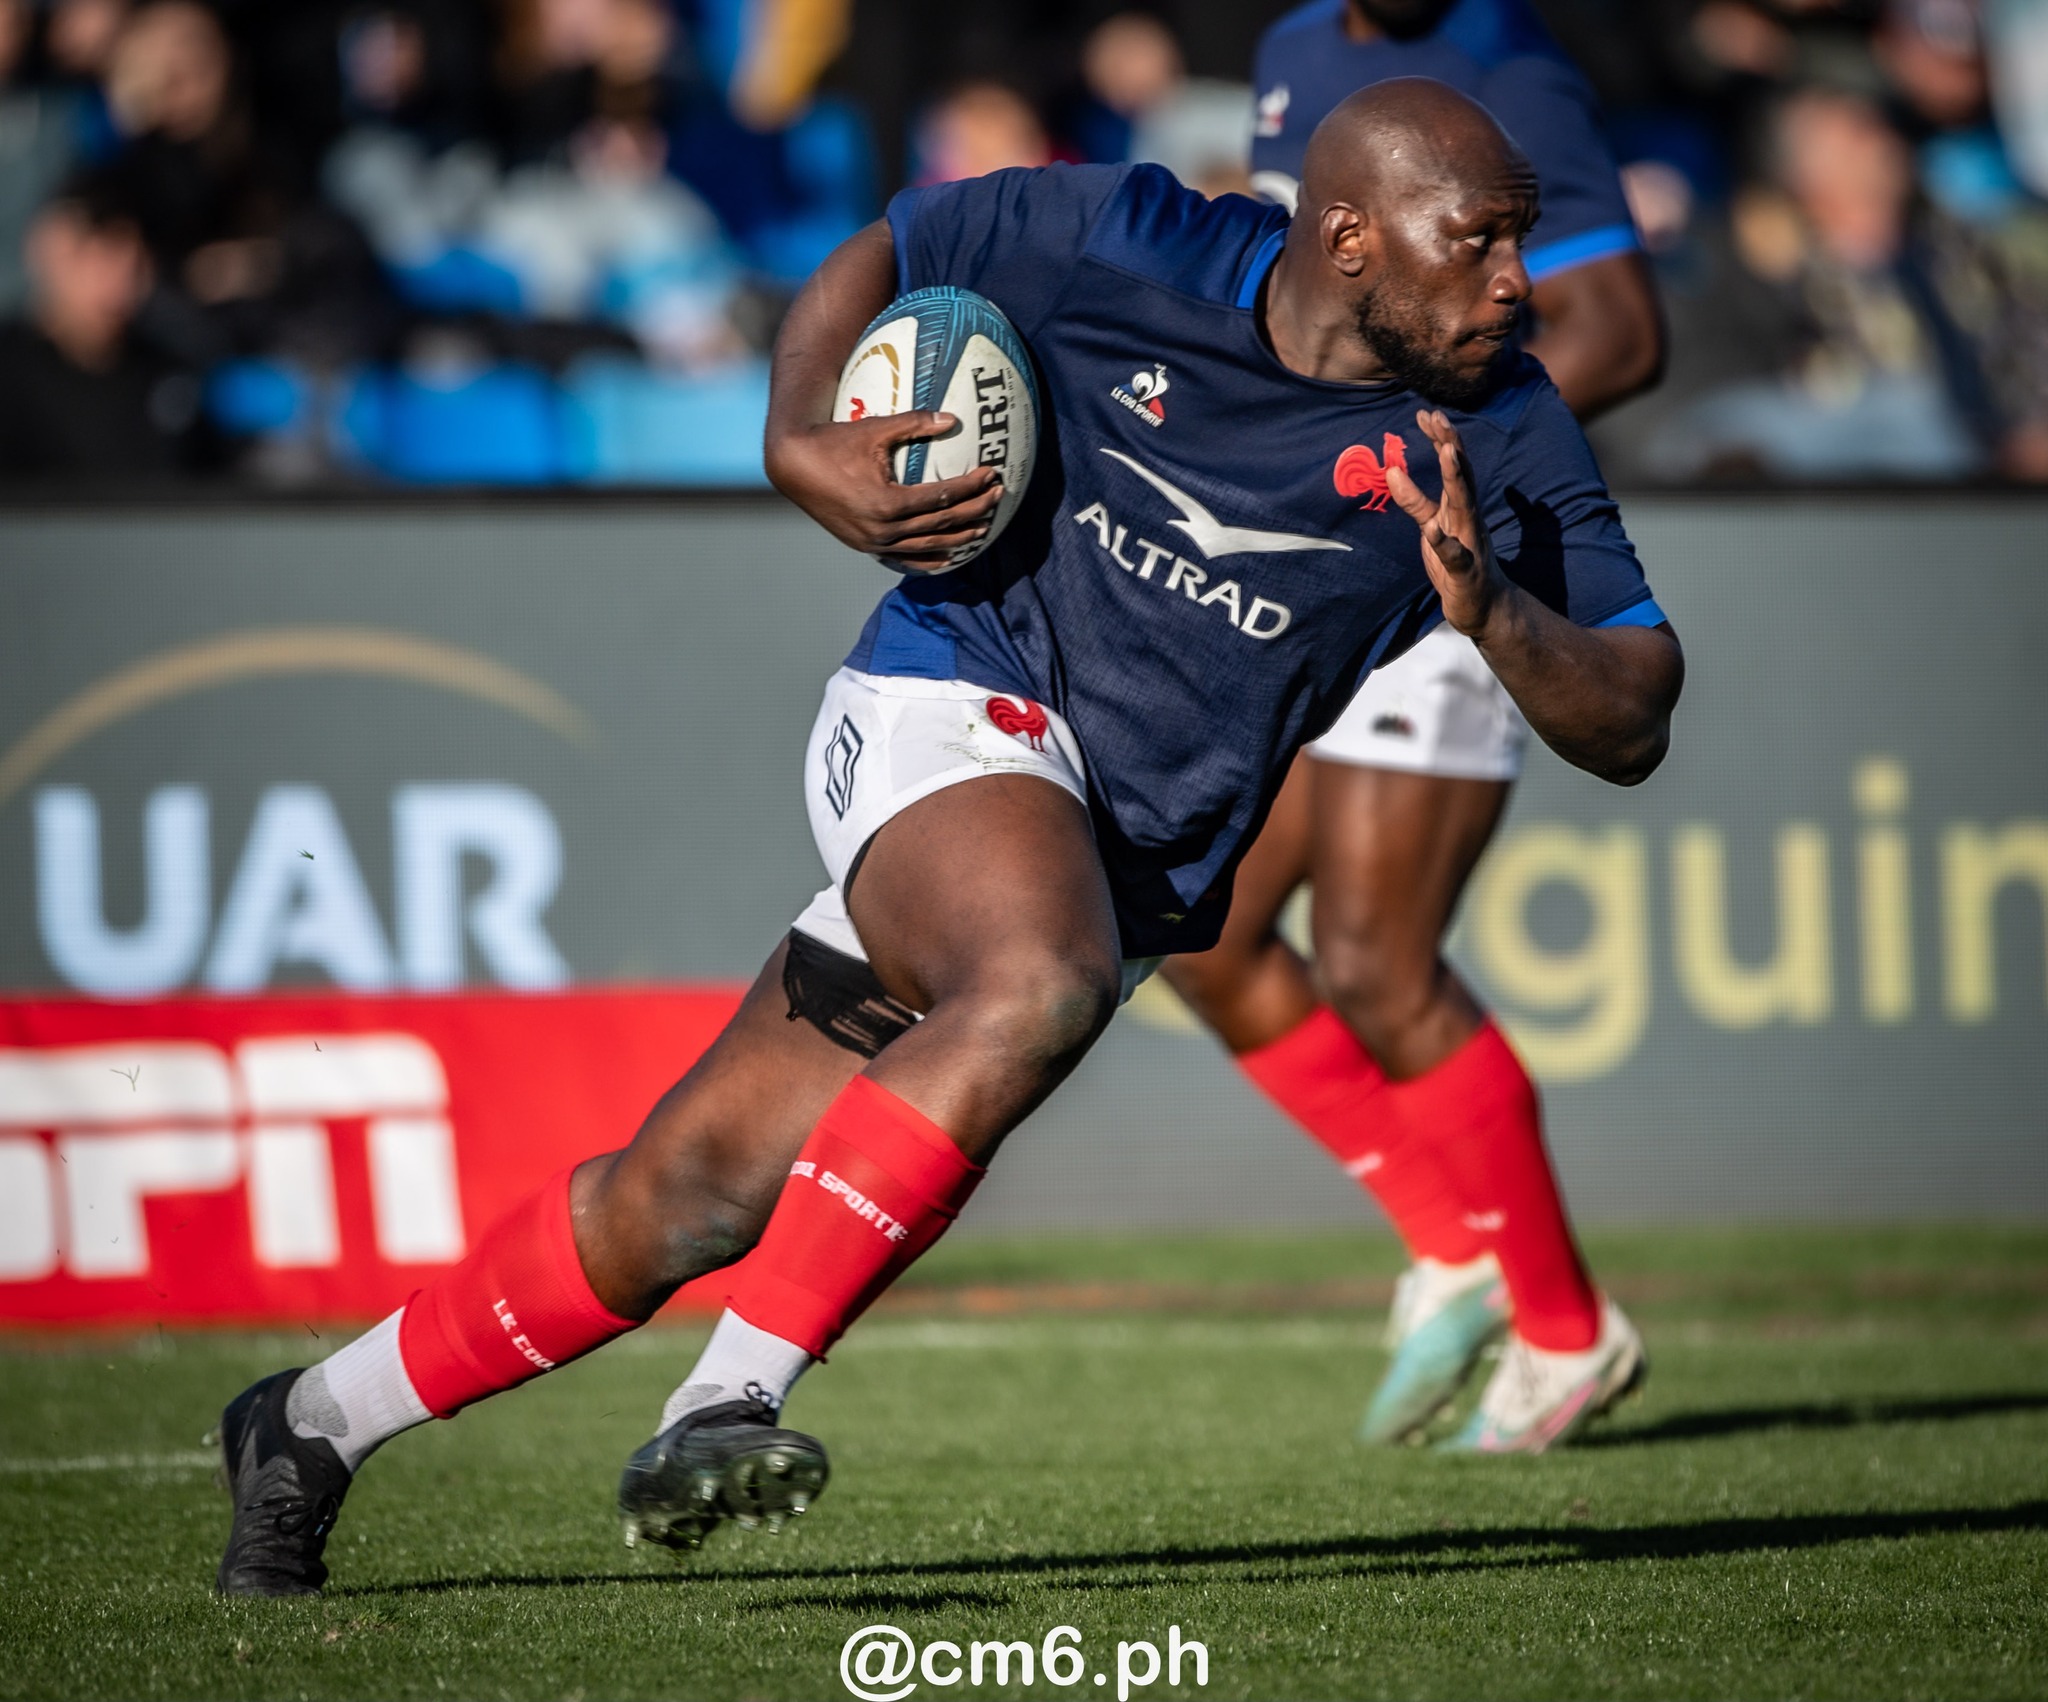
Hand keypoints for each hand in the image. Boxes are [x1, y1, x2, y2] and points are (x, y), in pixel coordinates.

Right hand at [767, 410, 1002, 571]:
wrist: (793, 466)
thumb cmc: (833, 441)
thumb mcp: (874, 428)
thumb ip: (914, 423)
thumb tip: (952, 419)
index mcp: (888, 503)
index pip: (942, 498)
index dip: (971, 487)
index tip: (991, 474)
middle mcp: (883, 530)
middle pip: (941, 524)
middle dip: (974, 511)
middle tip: (997, 497)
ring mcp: (873, 543)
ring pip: (926, 546)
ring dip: (957, 539)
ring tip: (982, 530)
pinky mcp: (865, 546)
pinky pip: (902, 558)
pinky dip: (926, 559)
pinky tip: (946, 557)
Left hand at [1384, 409, 1509, 636]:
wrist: (1485, 607)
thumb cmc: (1459, 562)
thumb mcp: (1431, 527)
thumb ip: (1415, 501)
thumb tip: (1393, 471)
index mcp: (1460, 505)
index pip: (1452, 465)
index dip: (1441, 438)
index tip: (1427, 412)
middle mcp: (1468, 518)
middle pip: (1461, 475)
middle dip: (1451, 444)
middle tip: (1438, 416)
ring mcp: (1469, 543)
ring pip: (1464, 506)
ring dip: (1456, 479)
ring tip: (1447, 453)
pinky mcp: (1464, 572)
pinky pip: (1454, 555)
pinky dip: (1444, 543)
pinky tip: (1432, 531)